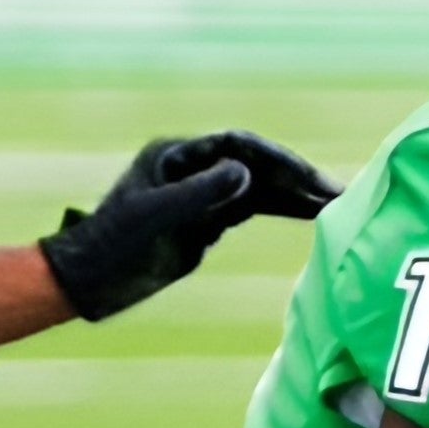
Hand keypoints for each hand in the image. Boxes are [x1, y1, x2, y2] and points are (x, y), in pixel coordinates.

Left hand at [39, 130, 338, 321]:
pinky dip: (282, 212)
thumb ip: (201, 193)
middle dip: (296, 177)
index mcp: (176, 157)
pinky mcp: (208, 222)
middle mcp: (193, 170)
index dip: (276, 160)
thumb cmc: (115, 246)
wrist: (91, 280)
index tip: (307, 179)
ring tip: (337, 204)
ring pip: (259, 188)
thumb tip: (246, 171)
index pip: (238, 147)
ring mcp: (202, 195)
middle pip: (255, 165)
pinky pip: (253, 210)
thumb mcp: (157, 217)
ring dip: (296, 196)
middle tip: (337, 192)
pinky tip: (311, 217)